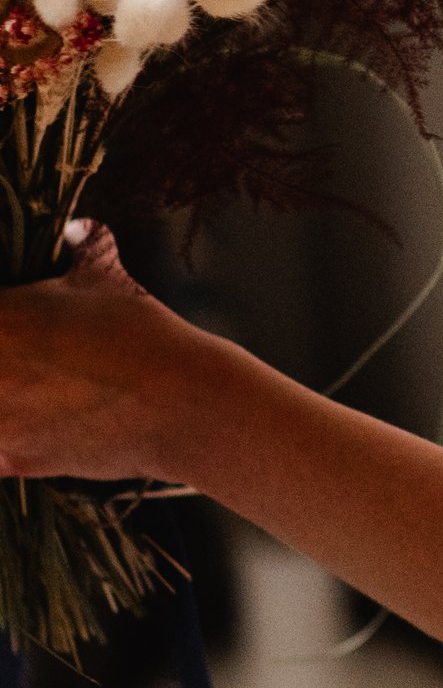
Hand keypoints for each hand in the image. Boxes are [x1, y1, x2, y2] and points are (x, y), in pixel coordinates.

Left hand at [0, 224, 199, 482]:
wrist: (180, 403)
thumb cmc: (142, 334)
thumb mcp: (110, 277)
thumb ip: (85, 244)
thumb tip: (77, 227)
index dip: (2, 323)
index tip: (13, 329)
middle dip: (4, 364)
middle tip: (24, 365)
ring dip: (4, 401)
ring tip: (31, 394)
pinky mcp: (12, 459)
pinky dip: (7, 442)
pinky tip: (38, 425)